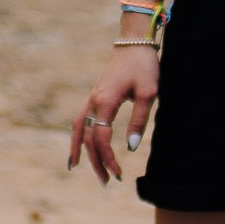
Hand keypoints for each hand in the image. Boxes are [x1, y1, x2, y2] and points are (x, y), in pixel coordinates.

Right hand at [67, 41, 159, 185]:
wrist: (135, 42)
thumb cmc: (144, 66)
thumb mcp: (148, 92)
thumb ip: (139, 120)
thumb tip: (130, 148)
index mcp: (105, 102)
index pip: (101, 138)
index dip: (109, 158)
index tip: (119, 174)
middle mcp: (94, 101)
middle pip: (88, 138)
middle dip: (96, 161)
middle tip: (107, 181)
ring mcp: (92, 97)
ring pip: (79, 128)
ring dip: (80, 149)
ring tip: (76, 168)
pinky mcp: (95, 95)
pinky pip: (80, 118)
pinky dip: (77, 133)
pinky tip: (79, 144)